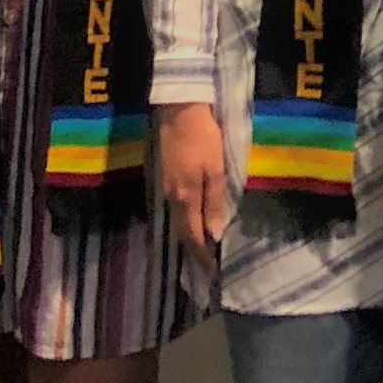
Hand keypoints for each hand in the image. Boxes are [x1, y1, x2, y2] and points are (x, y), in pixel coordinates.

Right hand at [158, 101, 228, 258]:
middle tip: (209, 266)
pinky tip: (195, 223)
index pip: (192, 236)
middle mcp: (171, 198)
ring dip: (191, 237)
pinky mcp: (167, 178)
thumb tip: (213, 235)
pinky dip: (187, 221)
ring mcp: (167, 187)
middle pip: (183, 232)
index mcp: (185, 198)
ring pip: (179, 221)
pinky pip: (178, 209)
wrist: (179, 111)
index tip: (212, 272)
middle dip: (195, 251)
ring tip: (204, 250)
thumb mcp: (215, 170)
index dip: (201, 255)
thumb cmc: (203, 138)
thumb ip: (214, 203)